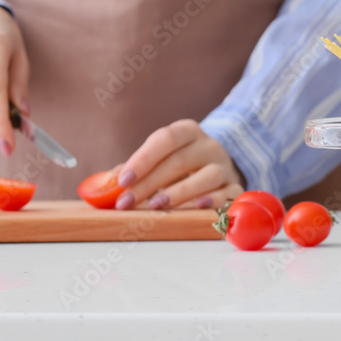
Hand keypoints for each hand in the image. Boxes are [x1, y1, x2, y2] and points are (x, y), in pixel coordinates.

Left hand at [114, 119, 244, 209]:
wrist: (220, 169)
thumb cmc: (181, 166)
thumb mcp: (159, 160)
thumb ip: (133, 170)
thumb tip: (105, 184)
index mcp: (188, 132)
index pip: (167, 139)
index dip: (143, 159)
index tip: (123, 181)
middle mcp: (209, 146)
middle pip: (181, 161)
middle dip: (150, 183)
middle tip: (127, 203)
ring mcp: (225, 166)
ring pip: (207, 176)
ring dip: (180, 192)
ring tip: (155, 206)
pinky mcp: (236, 186)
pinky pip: (228, 193)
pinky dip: (213, 201)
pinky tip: (196, 208)